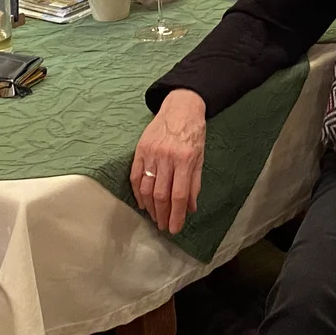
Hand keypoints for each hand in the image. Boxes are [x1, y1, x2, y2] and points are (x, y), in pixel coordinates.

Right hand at [131, 90, 205, 234]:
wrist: (180, 107)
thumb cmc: (193, 133)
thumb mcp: (200, 158)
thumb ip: (194, 184)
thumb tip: (191, 208)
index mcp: (184, 159)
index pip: (179, 195)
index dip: (176, 215)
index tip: (175, 228)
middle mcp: (166, 157)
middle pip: (161, 195)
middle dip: (162, 215)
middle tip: (163, 226)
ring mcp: (150, 153)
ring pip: (146, 188)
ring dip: (150, 207)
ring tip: (154, 217)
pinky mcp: (140, 150)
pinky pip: (135, 176)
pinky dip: (137, 192)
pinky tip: (142, 203)